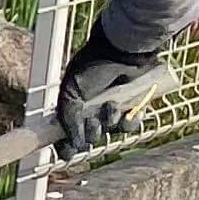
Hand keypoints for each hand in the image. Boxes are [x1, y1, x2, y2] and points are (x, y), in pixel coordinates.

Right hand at [58, 25, 166, 154]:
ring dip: (109, 123)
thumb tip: (75, 145)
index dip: (67, 146)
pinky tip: (131, 110)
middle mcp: (92, 112)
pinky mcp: (132, 107)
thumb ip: (68, 118)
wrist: (122, 50)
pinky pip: (130, 126)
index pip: (66, 136)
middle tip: (93, 121)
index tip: (68, 150)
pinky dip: (131, 121)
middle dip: (91, 132)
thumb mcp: (71, 92)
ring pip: (110, 133)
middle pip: (90, 139)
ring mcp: (112, 111)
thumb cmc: (93, 66)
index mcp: (74, 108)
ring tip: (112, 106)